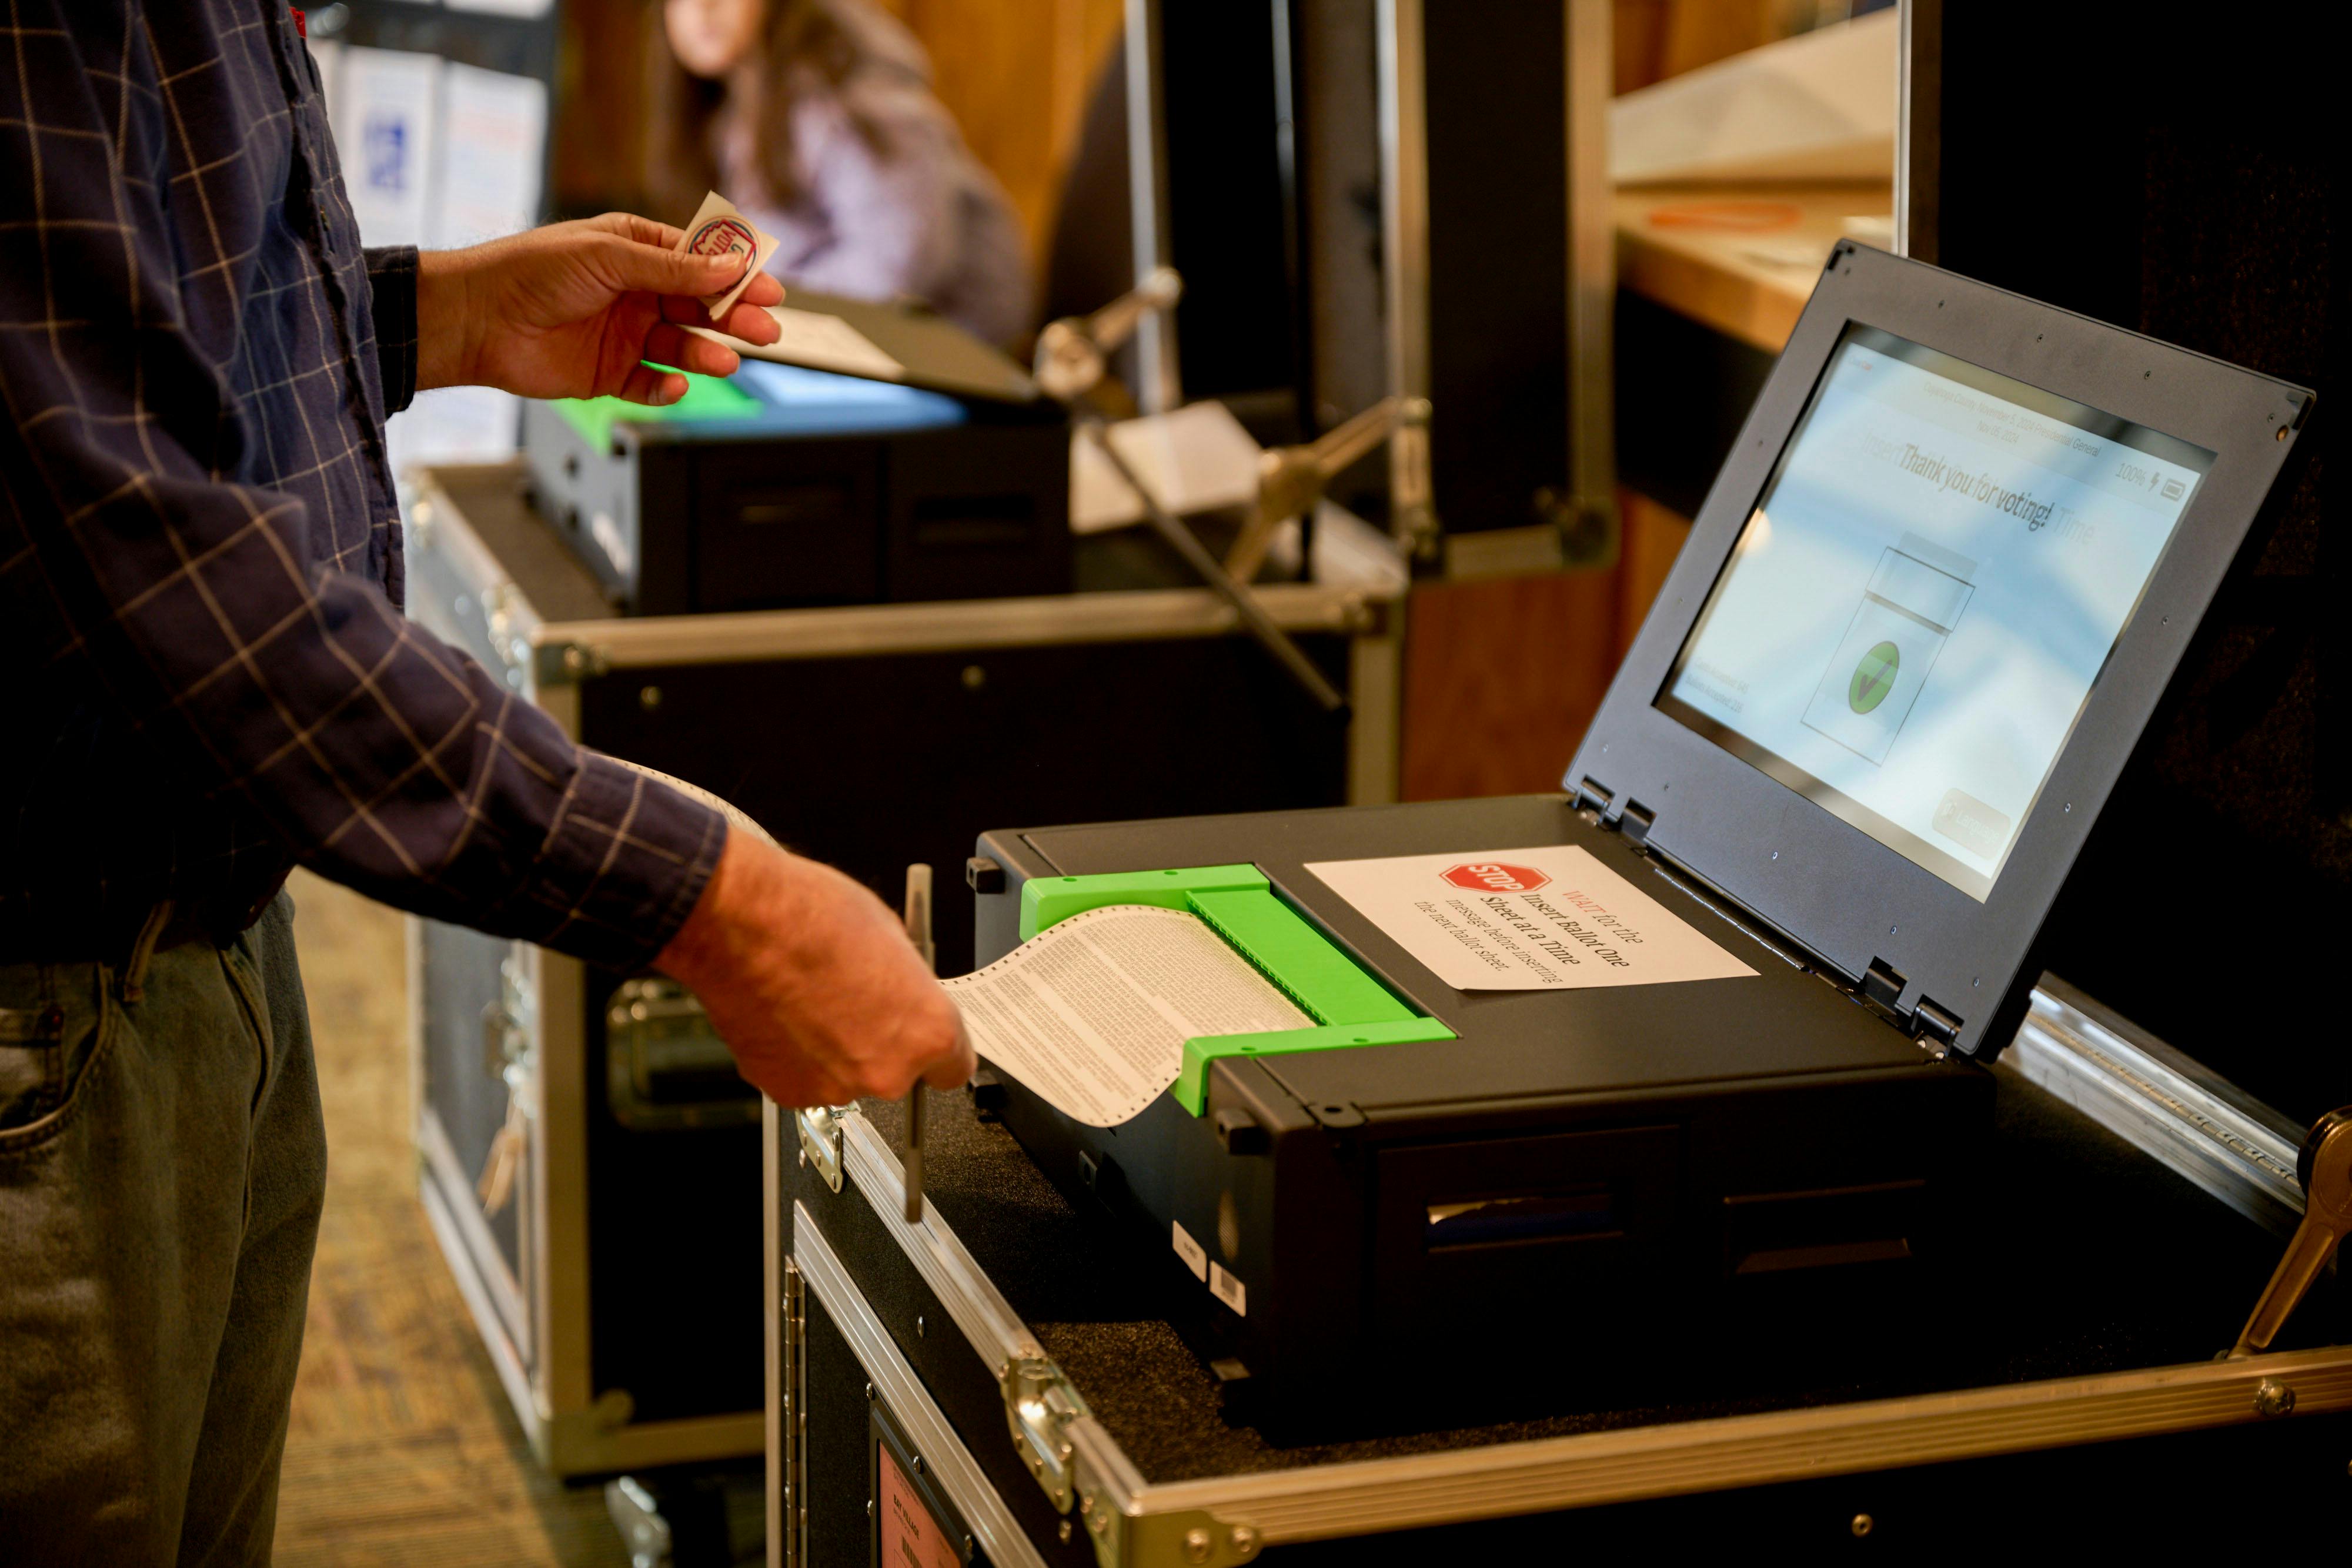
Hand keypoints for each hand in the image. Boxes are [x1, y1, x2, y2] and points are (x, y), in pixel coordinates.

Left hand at [415, 213, 786, 405]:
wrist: (477, 320)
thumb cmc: (531, 272)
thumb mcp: (608, 256)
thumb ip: (671, 268)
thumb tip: (728, 267)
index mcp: (636, 250)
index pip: (699, 263)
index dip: (735, 276)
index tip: (767, 289)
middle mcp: (635, 292)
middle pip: (700, 307)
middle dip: (733, 318)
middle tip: (764, 331)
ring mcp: (625, 333)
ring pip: (682, 346)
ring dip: (707, 354)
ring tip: (724, 362)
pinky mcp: (609, 373)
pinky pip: (652, 383)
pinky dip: (668, 386)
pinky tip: (677, 383)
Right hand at [656, 830, 975, 1106]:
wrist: (738, 921)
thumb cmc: (810, 916)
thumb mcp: (891, 934)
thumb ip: (908, 984)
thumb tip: (905, 995)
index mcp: (927, 1032)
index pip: (954, 1066)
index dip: (934, 1047)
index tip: (921, 1036)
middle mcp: (886, 1071)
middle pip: (898, 1072)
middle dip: (881, 1043)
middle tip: (856, 1002)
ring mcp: (833, 1087)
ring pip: (848, 1076)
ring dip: (836, 1050)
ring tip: (812, 1001)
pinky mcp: (785, 1091)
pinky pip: (805, 1079)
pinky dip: (798, 1057)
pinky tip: (786, 1015)